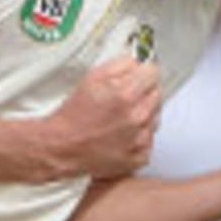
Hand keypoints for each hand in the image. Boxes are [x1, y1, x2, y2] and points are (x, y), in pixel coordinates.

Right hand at [42, 56, 162, 178]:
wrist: (63, 148)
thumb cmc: (74, 115)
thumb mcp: (92, 78)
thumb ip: (120, 65)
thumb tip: (138, 63)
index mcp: (126, 94)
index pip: (154, 73)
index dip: (143, 73)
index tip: (137, 77)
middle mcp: (137, 117)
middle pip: (157, 94)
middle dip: (143, 93)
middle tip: (124, 100)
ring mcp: (140, 140)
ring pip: (155, 117)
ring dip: (143, 115)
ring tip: (121, 119)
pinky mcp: (140, 157)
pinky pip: (150, 140)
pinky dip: (140, 137)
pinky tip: (123, 135)